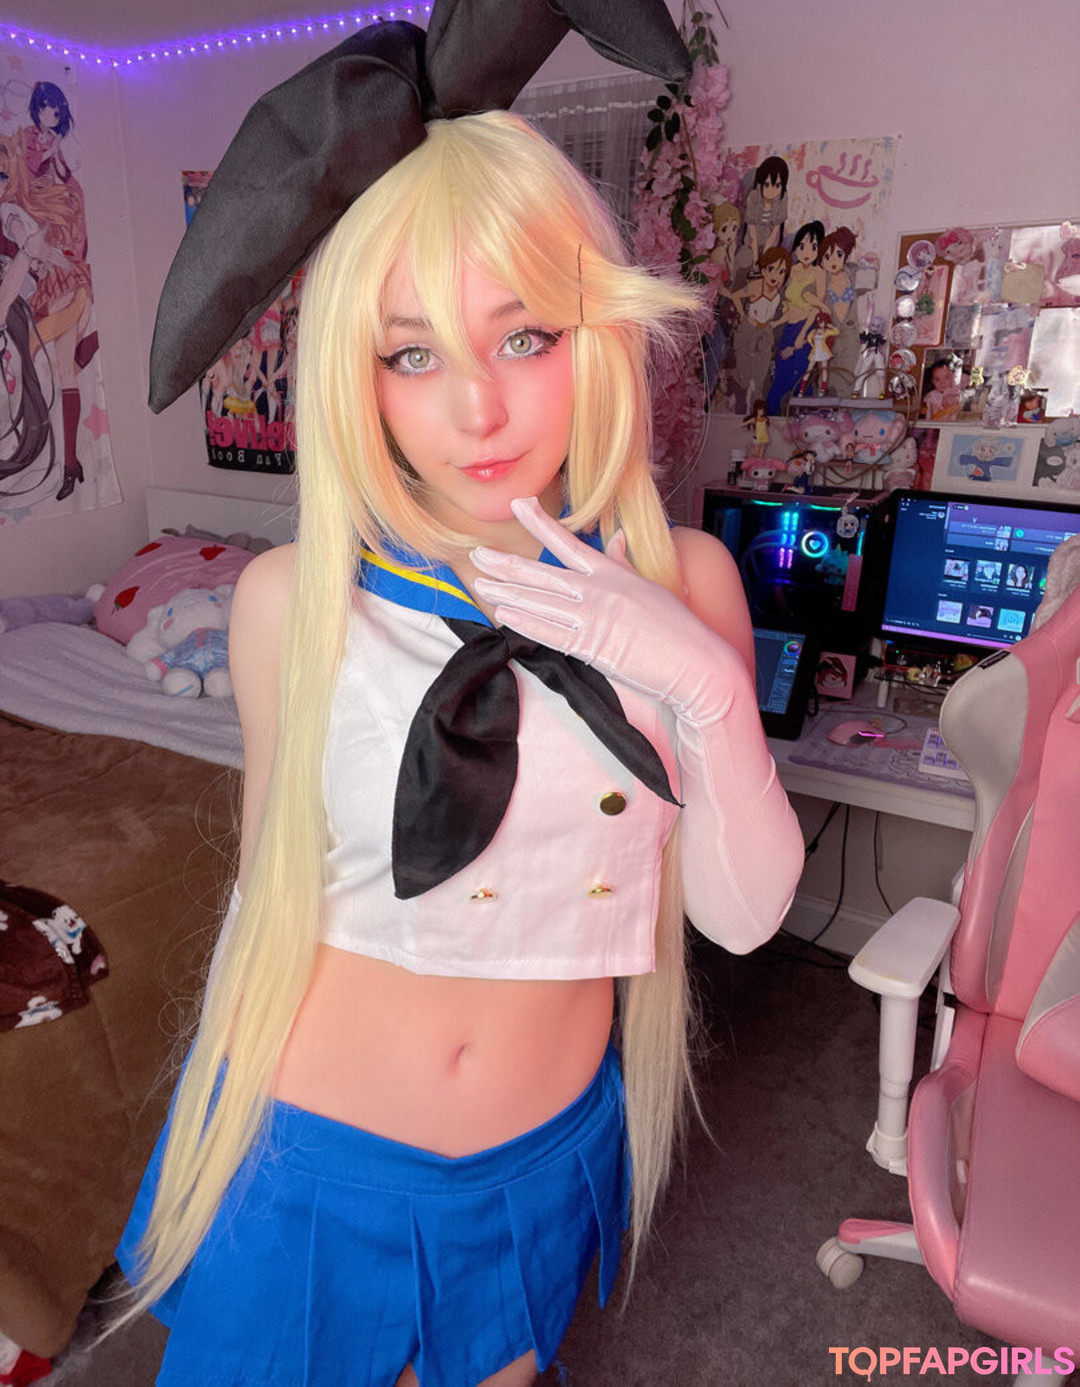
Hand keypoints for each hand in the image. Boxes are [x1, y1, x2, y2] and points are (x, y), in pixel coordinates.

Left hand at [471, 497, 744, 726]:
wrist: (698, 663)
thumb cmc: (679, 630)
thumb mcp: (651, 588)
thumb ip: (626, 564)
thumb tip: (617, 539)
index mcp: (614, 573)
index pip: (569, 542)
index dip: (541, 523)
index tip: (519, 503)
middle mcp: (601, 590)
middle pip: (544, 574)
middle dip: (508, 565)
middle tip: (478, 555)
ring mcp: (596, 617)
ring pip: (541, 602)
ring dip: (508, 594)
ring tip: (482, 585)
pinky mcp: (595, 646)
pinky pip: (551, 632)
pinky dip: (525, 623)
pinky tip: (504, 615)